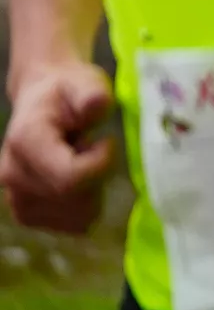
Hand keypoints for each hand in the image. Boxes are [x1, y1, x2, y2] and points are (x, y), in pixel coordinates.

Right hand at [1, 60, 114, 233]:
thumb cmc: (70, 91)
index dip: (101, 164)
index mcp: (25, 141)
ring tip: (83, 163)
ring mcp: (15, 197)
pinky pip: (70, 225)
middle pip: (75, 200)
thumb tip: (95, 106)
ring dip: (92, 193)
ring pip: (75, 218)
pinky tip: (80, 180)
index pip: (70, 178)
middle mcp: (12, 173)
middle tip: (92, 149)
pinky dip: (85, 207)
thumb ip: (93, 95)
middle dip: (98, 177)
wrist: (44, 100)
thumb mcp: (87, 84)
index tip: (106, 141)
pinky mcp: (27, 212)